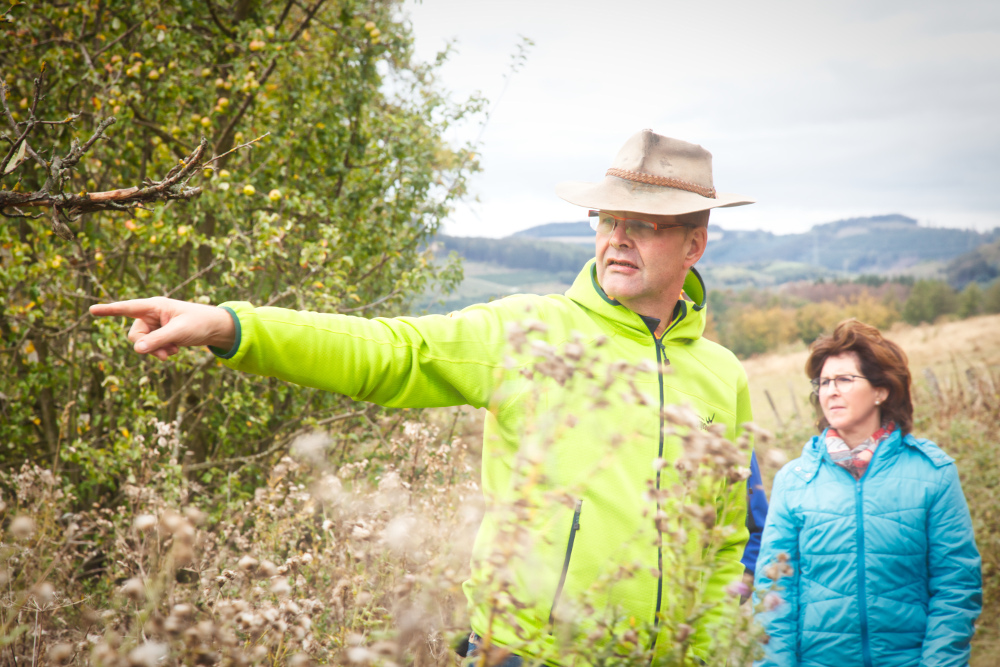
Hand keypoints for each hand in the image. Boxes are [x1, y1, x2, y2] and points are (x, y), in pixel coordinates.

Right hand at [89, 297, 235, 360]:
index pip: (128, 307)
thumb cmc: (200, 323)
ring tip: (174, 352)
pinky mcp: (160, 335)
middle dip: (147, 346)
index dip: (109, 310)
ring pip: (142, 343)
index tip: (91, 309)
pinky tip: (175, 350)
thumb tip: (137, 349)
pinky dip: (161, 351)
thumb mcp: (179, 332)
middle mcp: (151, 314)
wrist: (215, 329)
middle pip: (135, 334)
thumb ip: (158, 340)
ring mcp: (155, 325)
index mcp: (155, 306)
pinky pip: (151, 347)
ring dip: (156, 351)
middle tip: (165, 354)